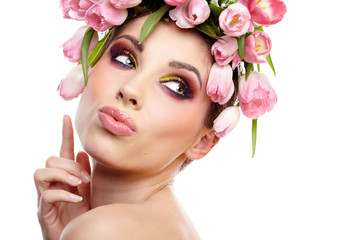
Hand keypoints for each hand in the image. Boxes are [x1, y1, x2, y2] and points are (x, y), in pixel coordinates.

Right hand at [34, 115, 90, 239]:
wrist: (78, 237)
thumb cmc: (81, 215)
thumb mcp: (87, 191)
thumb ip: (83, 173)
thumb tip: (83, 153)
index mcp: (65, 177)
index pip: (63, 152)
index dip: (65, 134)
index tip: (67, 117)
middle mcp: (52, 184)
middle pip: (51, 161)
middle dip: (69, 165)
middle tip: (85, 178)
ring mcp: (46, 198)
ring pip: (41, 174)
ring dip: (63, 175)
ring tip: (78, 185)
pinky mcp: (44, 212)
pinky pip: (46, 196)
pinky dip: (63, 194)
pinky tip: (76, 200)